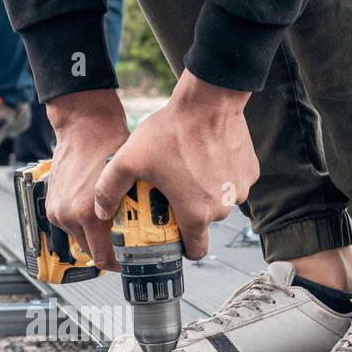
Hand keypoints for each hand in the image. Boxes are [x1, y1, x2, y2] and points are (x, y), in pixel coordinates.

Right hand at [42, 89, 129, 270]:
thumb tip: (149, 235)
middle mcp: (69, 216)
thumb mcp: (129, 184)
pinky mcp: (52, 206)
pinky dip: (83, 224)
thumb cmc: (109, 146)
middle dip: (108, 249)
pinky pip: (70, 226)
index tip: (129, 262)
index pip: (103, 258)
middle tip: (126, 244)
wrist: (84, 127)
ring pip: (80, 239)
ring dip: (95, 236)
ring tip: (111, 224)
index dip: (119, 264)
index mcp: (88, 214)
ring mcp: (57, 212)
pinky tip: (96, 212)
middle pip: (91, 252)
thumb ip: (133, 213)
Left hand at [93, 70, 257, 261]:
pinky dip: (221, 176)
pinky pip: (233, 183)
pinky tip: (206, 158)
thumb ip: (109, 189)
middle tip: (173, 193)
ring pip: (220, 202)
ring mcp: (240, 190)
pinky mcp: (250, 172)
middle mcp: (222, 208)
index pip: (195, 251)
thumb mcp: (129, 160)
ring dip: (206, 193)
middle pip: (205, 223)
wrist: (209, 99)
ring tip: (189, 170)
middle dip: (190, 213)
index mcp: (196, 214)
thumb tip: (101, 212)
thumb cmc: (172, 131)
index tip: (173, 237)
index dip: (183, 248)